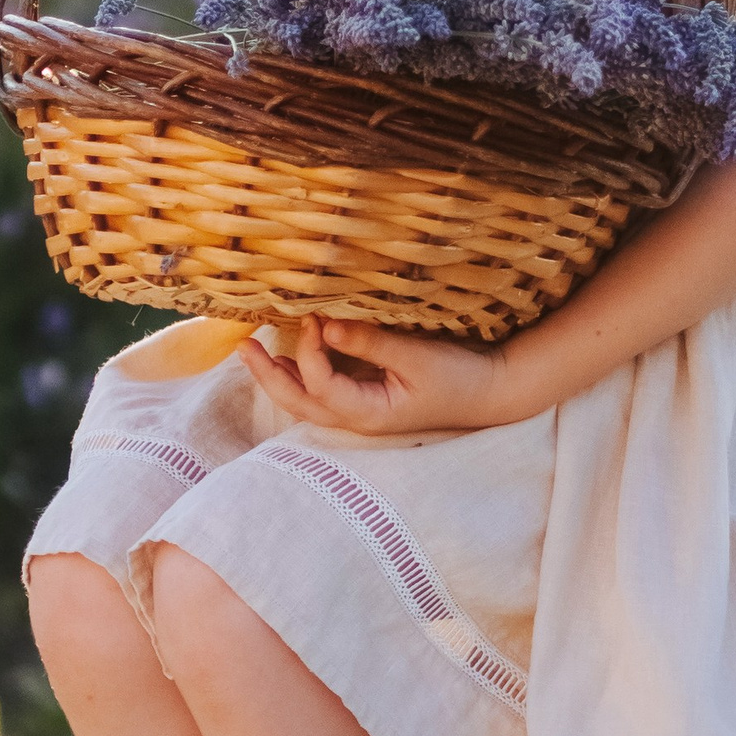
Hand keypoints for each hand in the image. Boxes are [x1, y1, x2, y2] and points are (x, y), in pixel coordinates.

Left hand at [238, 313, 528, 436]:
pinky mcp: (370, 398)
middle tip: (243, 345)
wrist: (492, 392)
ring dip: (282, 376)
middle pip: (298, 403)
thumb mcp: (416, 356)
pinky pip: (327, 388)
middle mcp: (357, 418)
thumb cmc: (459, 377)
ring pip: (308, 400)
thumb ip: (369, 342)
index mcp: (367, 413)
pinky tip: (296, 352)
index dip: (309, 350)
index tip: (315, 317)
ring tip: (257, 351)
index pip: (319, 384)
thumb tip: (326, 324)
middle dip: (268, 375)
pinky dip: (307, 372)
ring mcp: (362, 411)